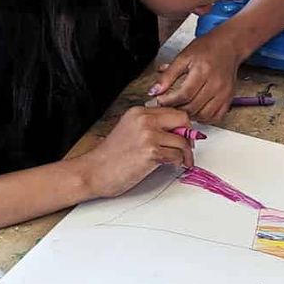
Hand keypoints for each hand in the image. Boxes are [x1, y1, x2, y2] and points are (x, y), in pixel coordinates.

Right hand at [76, 106, 193, 197]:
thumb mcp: (130, 131)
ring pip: (182, 140)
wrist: (94, 172)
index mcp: (139, 112)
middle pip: (183, 120)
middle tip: (188, 147)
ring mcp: (148, 135)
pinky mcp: (151, 152)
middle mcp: (144, 120)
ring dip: (186, 154)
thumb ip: (151, 126)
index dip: (183, 125)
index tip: (184, 136)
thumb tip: (177, 131)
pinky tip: (174, 166)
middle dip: (189, 135)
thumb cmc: (111, 156)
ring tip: (183, 161)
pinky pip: (176, 155)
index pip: (173, 111)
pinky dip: (179, 162)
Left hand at [145, 29, 242, 123]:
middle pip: (193, 107)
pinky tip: (197, 110)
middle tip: (169, 104)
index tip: (160, 100)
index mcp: (203, 71)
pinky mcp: (229, 98)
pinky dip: (204, 118)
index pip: (184, 94)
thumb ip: (168, 75)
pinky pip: (216, 117)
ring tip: (182, 107)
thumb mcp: (183, 57)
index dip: (169, 101)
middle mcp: (216, 83)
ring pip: (204, 115)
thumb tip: (154, 91)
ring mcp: (224, 93)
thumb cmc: (206, 49)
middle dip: (177, 108)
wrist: (228, 46)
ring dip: (190, 115)